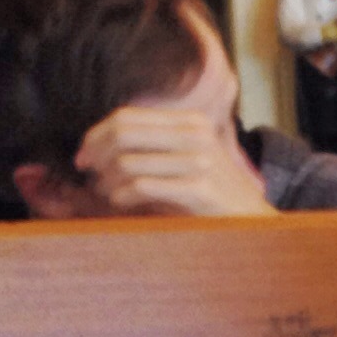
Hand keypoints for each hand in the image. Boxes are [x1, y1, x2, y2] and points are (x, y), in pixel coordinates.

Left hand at [74, 102, 276, 218]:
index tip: (84, 154)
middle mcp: (196, 134)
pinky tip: (120, 202)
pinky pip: (143, 186)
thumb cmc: (212, 193)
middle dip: (96, 153)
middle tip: (88, 172)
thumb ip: (155, 145)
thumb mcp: (187, 158)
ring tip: (105, 192)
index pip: (129, 116)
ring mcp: (199, 160)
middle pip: (124, 133)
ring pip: (129, 161)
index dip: (97, 133)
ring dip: (107, 179)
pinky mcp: (199, 188)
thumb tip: (101, 143)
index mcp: (190, 121)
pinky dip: (122, 195)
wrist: (252, 220)